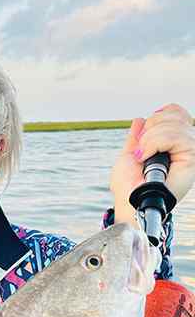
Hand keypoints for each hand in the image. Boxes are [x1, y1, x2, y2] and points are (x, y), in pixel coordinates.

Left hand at [110, 104, 194, 223]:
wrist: (129, 203)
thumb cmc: (128, 188)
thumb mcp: (129, 156)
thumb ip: (137, 138)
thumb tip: (140, 120)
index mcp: (171, 145)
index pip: (176, 113)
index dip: (160, 115)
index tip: (144, 131)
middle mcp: (183, 147)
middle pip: (175, 115)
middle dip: (150, 127)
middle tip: (140, 150)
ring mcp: (189, 153)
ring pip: (175, 125)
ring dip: (150, 139)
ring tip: (142, 156)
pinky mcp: (191, 160)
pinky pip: (178, 137)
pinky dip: (155, 143)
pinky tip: (146, 156)